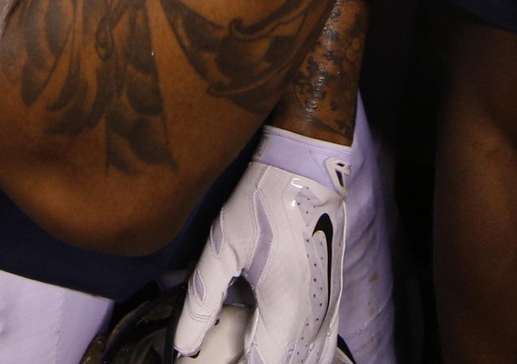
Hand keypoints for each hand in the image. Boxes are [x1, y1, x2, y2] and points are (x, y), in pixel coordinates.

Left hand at [174, 128, 350, 363]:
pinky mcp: (333, 296)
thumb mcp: (221, 248)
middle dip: (253, 362)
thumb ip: (201, 302)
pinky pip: (323, 344)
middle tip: (223, 355)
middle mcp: (314, 318)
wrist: (307, 171)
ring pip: (309, 359)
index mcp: (286, 311)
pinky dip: (302, 354)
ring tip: (246, 349)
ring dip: (279, 358)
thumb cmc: (262, 203)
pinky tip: (278, 345)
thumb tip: (182, 345)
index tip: (209, 362)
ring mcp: (329, 308)